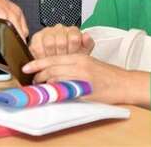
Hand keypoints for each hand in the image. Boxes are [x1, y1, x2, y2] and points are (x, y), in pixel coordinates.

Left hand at [0, 0, 28, 47]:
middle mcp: (13, 13)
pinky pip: (22, 23)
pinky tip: (8, 29)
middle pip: (22, 35)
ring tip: (5, 35)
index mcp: (4, 15)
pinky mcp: (16, 9)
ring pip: (24, 30)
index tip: (7, 48)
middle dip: (13, 42)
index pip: (15, 37)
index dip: (11, 45)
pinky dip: (18, 29)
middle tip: (3, 42)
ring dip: (17, 35)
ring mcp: (16, 10)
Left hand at [22, 54, 150, 106]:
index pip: (52, 58)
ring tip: (41, 88)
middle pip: (51, 68)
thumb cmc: (107, 75)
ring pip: (55, 78)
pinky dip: (56, 90)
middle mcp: (78, 64)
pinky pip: (65, 88)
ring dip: (45, 84)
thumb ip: (72, 65)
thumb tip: (54, 72)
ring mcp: (81, 76)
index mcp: (78, 57)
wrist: (124, 83)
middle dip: (38, 75)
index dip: (37, 63)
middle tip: (33, 81)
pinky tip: (54, 93)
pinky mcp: (85, 88)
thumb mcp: (89, 63)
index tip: (26, 68)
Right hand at [29, 25, 95, 57]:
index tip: (72, 58)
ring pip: (49, 43)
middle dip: (62, 56)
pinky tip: (46, 60)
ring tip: (55, 63)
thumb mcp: (83, 52)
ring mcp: (47, 32)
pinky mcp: (36, 38)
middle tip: (62, 63)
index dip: (73, 51)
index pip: (74, 37)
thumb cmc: (71, 57)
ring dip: (52, 56)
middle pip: (61, 41)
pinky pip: (37, 47)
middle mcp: (60, 28)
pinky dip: (42, 56)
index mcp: (72, 30)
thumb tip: (86, 36)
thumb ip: (88, 44)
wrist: (60, 62)